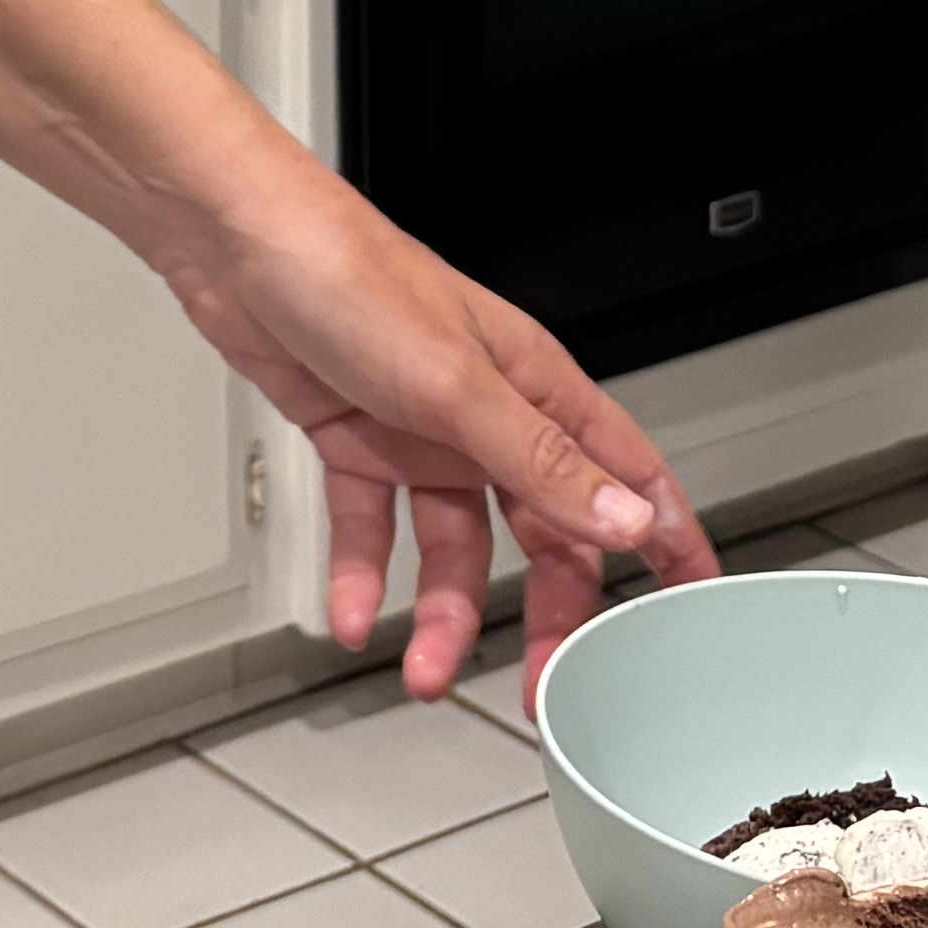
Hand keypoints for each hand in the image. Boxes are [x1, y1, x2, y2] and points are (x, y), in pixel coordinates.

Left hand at [178, 195, 719, 709]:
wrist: (236, 244)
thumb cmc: (350, 275)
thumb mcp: (456, 385)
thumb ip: (540, 462)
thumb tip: (625, 521)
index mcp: (535, 387)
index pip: (626, 473)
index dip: (665, 538)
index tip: (691, 602)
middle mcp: (485, 414)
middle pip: (542, 531)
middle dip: (545, 612)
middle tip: (539, 683)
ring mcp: (420, 433)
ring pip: (453, 546)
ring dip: (441, 612)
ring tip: (423, 671)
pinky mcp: (356, 441)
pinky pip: (372, 529)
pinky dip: (364, 578)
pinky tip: (353, 618)